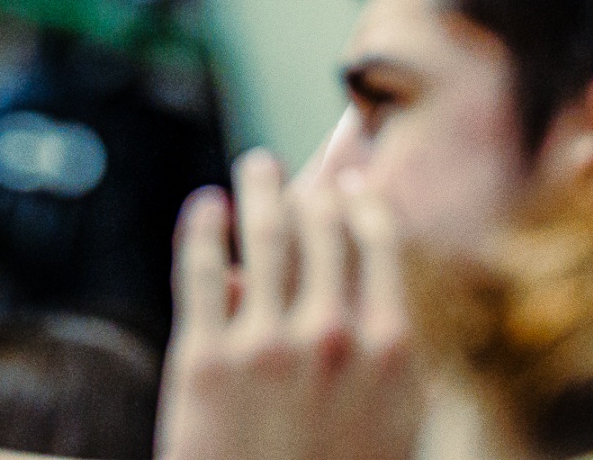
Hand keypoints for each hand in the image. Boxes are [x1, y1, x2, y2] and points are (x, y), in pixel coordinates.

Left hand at [157, 151, 421, 459]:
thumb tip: (340, 284)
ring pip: (264, 232)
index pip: (377, 240)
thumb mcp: (389, 424)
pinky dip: (203, 225)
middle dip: (307, 185)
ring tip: (253, 168)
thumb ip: (378, 351)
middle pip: (321, 227)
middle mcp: (333, 336)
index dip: (360, 200)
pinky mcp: (203, 360)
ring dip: (258, 188)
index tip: (347, 180)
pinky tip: (203, 205)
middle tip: (290, 167)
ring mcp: (266, 345)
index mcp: (389, 349)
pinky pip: (203, 268)